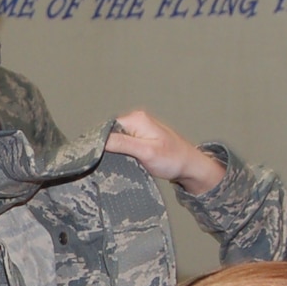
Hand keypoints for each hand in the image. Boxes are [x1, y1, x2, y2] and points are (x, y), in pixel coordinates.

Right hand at [105, 111, 225, 193]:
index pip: (106, 127)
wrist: (190, 166)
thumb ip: (122, 144)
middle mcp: (135, 120)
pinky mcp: (139, 138)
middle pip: (109, 133)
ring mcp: (138, 128)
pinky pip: (122, 144)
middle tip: (111, 162)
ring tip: (120, 162)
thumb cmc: (173, 159)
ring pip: (114, 140)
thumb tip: (98, 140)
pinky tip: (124, 161)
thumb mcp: (146, 152)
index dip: (99, 143)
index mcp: (136, 118)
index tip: (96, 158)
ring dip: (114, 152)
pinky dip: (120, 153)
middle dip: (106, 148)